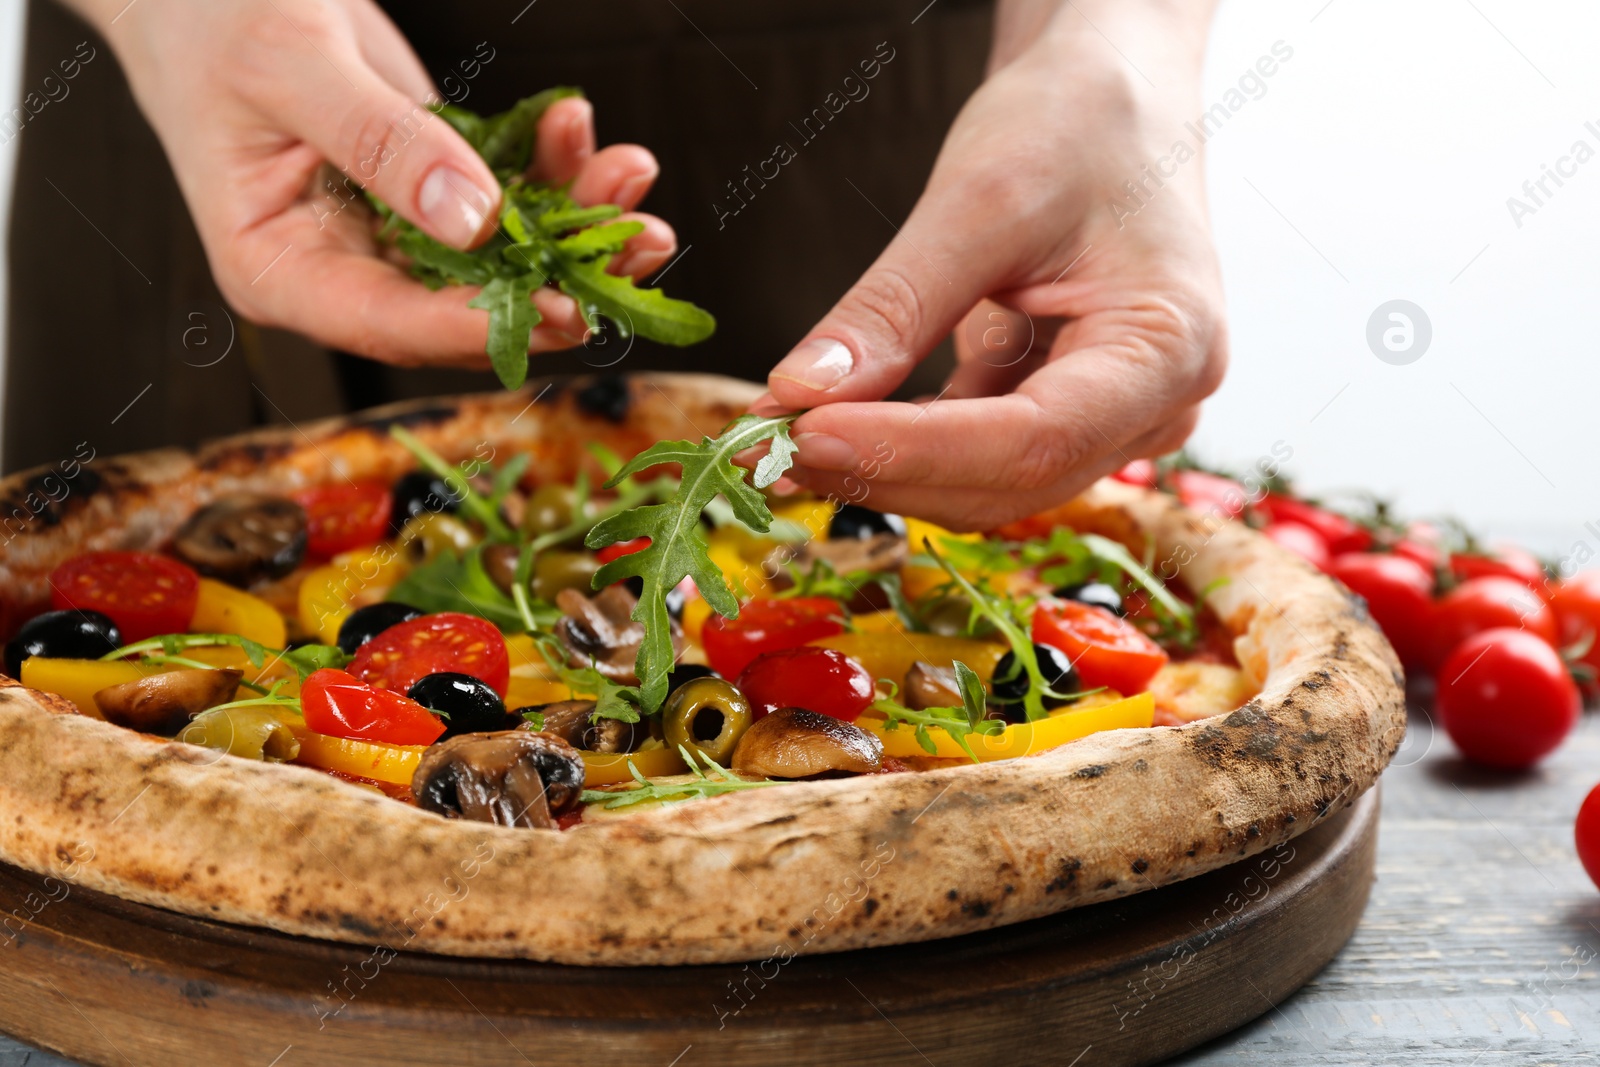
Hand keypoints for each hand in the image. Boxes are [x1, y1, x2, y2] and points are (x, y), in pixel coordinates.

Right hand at [71, 0, 676, 363]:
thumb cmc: (214, 17)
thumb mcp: (291, 68)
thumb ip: (381, 145)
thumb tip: (475, 222)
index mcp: (280, 271)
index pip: (390, 324)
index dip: (482, 323)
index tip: (565, 310)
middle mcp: (343, 270)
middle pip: (466, 305)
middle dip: (562, 276)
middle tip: (640, 239)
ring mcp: (392, 237)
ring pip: (502, 260)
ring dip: (576, 222)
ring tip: (631, 172)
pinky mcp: (430, 195)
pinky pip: (504, 202)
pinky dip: (551, 172)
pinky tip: (579, 128)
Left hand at [757, 1, 1225, 529]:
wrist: (1114, 93)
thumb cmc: (1078, 121)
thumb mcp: (980, 200)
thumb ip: (894, 308)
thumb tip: (802, 395)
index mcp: (1168, 349)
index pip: (1034, 439)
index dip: (913, 452)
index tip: (807, 436)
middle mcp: (1158, 404)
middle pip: (1010, 481)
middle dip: (887, 471)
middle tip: (771, 445)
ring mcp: (1116, 417)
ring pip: (989, 484)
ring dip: (886, 469)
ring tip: (786, 435)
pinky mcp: (1066, 411)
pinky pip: (978, 453)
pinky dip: (902, 444)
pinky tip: (832, 423)